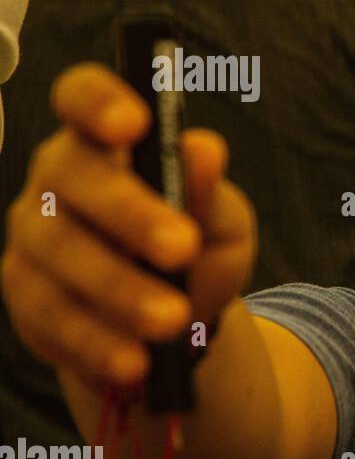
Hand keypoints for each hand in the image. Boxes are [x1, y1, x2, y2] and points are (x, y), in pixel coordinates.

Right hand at [1, 63, 255, 390]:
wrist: (176, 326)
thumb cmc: (198, 250)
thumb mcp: (222, 223)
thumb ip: (209, 192)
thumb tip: (205, 150)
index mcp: (106, 141)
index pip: (81, 97)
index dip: (98, 102)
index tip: (135, 124)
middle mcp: (58, 180)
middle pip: (72, 178)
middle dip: (128, 214)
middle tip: (182, 249)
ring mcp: (33, 239)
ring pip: (60, 255)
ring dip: (119, 290)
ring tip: (173, 320)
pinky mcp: (27, 299)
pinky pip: (52, 318)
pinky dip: (98, 342)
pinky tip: (135, 360)